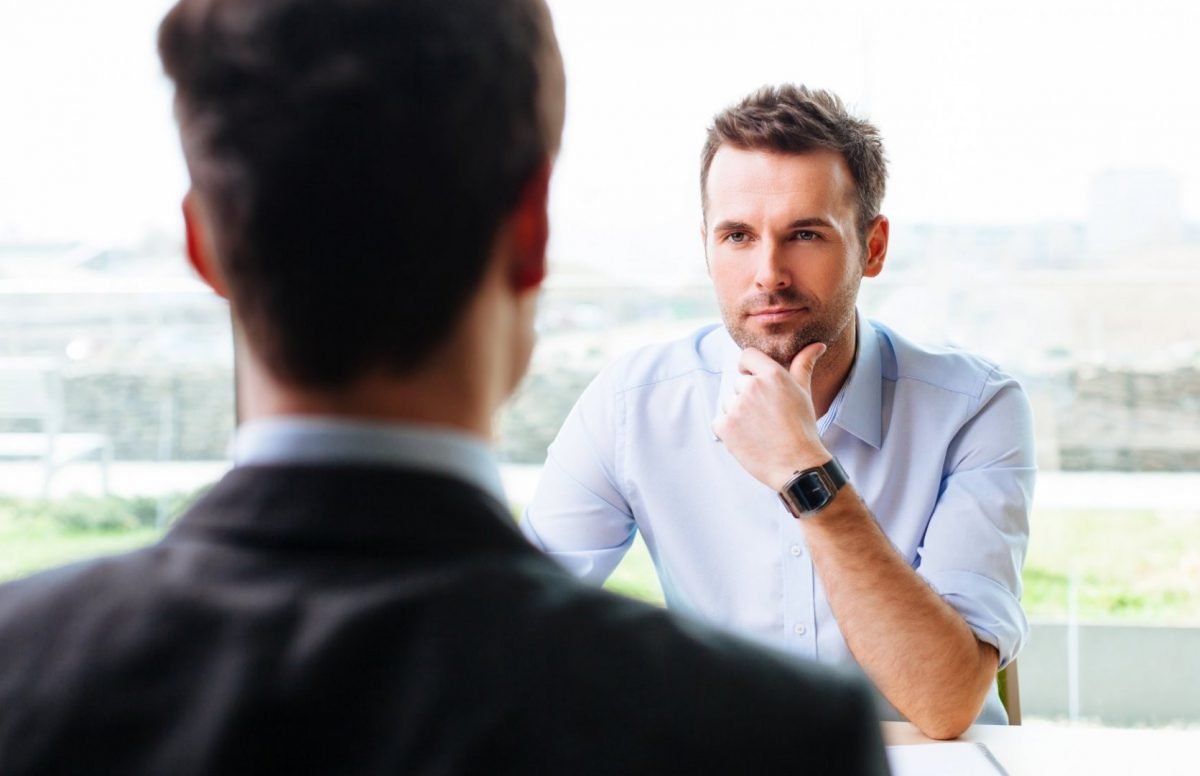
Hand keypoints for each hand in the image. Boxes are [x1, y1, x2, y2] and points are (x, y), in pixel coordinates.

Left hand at [712, 343, 831, 490]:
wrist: (797, 465)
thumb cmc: (802, 428)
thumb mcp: (804, 393)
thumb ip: (803, 365)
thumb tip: (817, 345)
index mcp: (773, 375)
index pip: (747, 355)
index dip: (748, 367)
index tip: (754, 379)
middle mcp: (752, 387)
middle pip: (739, 382)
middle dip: (748, 397)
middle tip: (766, 416)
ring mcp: (736, 406)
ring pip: (729, 402)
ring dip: (739, 414)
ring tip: (760, 429)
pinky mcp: (724, 426)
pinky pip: (719, 421)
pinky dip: (729, 430)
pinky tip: (748, 438)